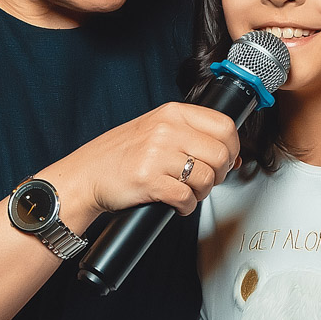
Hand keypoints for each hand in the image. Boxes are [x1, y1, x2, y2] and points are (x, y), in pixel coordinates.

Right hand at [41, 102, 239, 230]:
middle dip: (219, 174)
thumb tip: (233, 156)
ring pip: (207, 178)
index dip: (232, 147)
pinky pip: (186, 198)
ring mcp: (157, 155)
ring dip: (202, 193)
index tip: (227, 159)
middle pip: (220, 154)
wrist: (87, 174)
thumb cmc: (121, 154)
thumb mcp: (158, 130)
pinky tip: (176, 203)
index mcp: (172, 113)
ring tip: (187, 192)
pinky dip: (186, 207)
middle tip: (205, 180)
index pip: (224, 125)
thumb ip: (193, 136)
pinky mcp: (149, 181)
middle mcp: (166, 130)